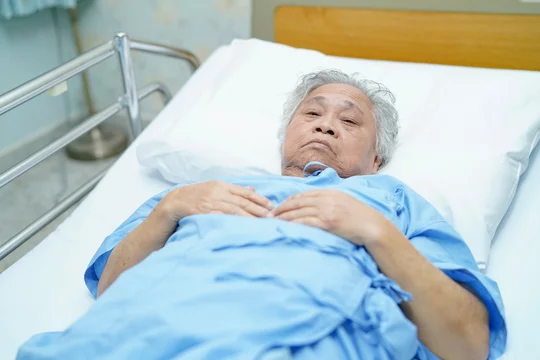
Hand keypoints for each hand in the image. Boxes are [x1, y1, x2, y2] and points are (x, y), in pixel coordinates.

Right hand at [157, 181, 273, 222]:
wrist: (173, 203)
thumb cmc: (196, 198)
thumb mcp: (215, 190)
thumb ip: (233, 190)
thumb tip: (252, 189)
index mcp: (222, 185)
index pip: (245, 192)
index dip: (260, 199)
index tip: (272, 207)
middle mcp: (217, 192)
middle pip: (242, 201)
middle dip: (258, 210)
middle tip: (272, 217)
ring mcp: (210, 202)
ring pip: (234, 209)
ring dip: (249, 217)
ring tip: (261, 224)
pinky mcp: (203, 212)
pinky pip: (220, 217)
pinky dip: (232, 222)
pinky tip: (241, 227)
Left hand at [270, 189, 388, 245]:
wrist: (374, 227)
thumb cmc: (361, 218)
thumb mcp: (345, 202)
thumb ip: (331, 201)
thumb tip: (317, 205)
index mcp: (330, 193)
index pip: (303, 195)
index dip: (288, 200)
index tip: (279, 206)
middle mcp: (326, 199)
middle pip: (297, 202)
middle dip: (281, 208)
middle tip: (269, 214)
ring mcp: (327, 210)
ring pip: (298, 212)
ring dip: (283, 217)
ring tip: (273, 222)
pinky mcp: (328, 222)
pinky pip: (305, 222)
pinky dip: (294, 224)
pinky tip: (286, 227)